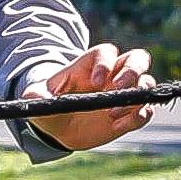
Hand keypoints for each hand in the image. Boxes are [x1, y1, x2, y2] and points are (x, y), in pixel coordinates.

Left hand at [26, 42, 156, 150]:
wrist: (60, 127)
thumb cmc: (50, 104)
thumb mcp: (39, 100)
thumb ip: (36, 96)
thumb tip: (33, 95)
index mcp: (91, 65)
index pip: (106, 52)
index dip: (105, 63)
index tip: (95, 81)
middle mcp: (113, 75)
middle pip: (137, 58)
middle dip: (133, 71)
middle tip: (118, 89)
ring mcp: (125, 94)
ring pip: (147, 82)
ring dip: (136, 97)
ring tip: (112, 114)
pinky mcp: (131, 113)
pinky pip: (145, 110)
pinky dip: (138, 117)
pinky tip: (117, 126)